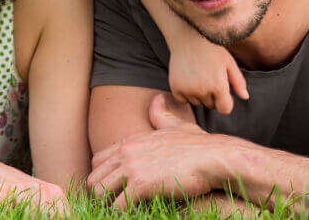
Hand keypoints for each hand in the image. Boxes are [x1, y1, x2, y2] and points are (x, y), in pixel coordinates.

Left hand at [89, 94, 236, 208]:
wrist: (215, 157)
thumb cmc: (200, 145)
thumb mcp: (176, 126)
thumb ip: (161, 116)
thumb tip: (156, 99)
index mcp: (130, 141)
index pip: (97, 161)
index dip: (103, 177)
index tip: (115, 189)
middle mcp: (125, 152)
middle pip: (93, 178)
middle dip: (102, 194)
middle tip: (117, 204)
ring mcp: (131, 168)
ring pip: (98, 192)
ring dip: (108, 204)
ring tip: (124, 210)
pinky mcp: (141, 185)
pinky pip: (118, 205)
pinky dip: (123, 213)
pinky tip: (136, 212)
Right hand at [168, 35, 248, 114]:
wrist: (188, 38)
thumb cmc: (212, 49)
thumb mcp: (229, 63)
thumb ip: (238, 82)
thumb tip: (245, 97)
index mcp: (218, 86)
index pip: (225, 109)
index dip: (226, 102)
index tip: (223, 92)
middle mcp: (202, 90)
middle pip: (211, 106)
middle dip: (213, 97)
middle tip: (209, 78)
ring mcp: (187, 90)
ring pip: (197, 103)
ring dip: (199, 95)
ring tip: (198, 77)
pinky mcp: (175, 88)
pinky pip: (183, 100)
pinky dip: (186, 94)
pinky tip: (188, 80)